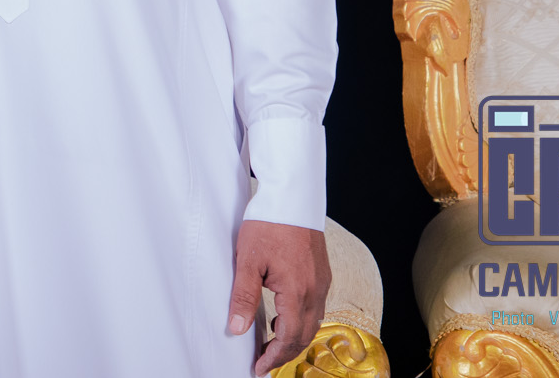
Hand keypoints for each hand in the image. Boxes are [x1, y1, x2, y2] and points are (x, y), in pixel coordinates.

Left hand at [227, 219, 329, 375]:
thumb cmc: (268, 224)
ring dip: (294, 338)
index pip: (288, 338)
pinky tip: (282, 316)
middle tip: (264, 362)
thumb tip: (237, 329)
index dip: (273, 357)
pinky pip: (315, 307)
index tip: (258, 368)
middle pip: (303, 336)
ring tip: (270, 344)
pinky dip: (301, 320)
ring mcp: (322, 283)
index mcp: (297, 292)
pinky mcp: (322, 274)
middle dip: (284, 353)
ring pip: (312, 323)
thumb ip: (243, 297)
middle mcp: (315, 291)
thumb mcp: (248, 261)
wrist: (292, 197)